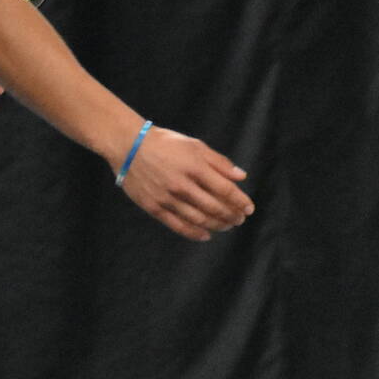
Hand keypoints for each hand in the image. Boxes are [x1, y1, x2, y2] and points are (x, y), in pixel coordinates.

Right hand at [118, 126, 253, 241]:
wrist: (128, 146)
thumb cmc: (165, 143)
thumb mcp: (194, 145)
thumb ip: (219, 162)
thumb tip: (241, 177)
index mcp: (194, 166)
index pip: (225, 189)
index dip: (240, 201)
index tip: (249, 209)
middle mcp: (181, 184)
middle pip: (214, 207)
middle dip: (231, 215)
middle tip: (239, 219)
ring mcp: (166, 198)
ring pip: (198, 219)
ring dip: (216, 225)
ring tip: (226, 226)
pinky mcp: (154, 207)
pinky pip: (177, 225)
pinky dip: (194, 233)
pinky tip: (206, 235)